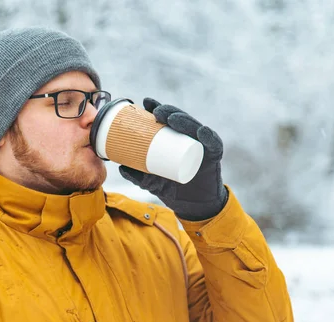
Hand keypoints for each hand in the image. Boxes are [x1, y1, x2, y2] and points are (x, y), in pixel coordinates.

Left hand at [119, 97, 227, 220]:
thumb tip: (120, 167)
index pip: (168, 120)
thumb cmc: (173, 189)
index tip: (145, 103)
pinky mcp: (214, 156)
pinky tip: (201, 132)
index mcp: (177, 140)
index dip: (158, 108)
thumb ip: (137, 176)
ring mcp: (203, 146)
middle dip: (168, 111)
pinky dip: (208, 137)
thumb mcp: (152, 183)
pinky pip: (213, 144)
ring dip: (184, 120)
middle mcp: (190, 139)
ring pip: (195, 128)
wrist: (192, 206)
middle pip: (181, 120)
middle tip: (155, 111)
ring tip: (171, 118)